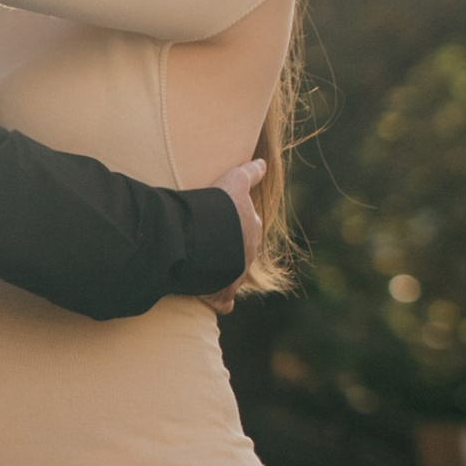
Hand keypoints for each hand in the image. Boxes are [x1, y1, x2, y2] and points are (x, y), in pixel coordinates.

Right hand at [208, 156, 266, 303]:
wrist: (202, 237)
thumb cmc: (215, 207)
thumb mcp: (233, 183)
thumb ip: (249, 173)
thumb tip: (264, 162)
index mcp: (251, 229)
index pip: (247, 229)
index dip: (234, 227)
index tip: (222, 227)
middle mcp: (248, 254)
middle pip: (241, 254)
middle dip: (231, 253)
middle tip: (210, 248)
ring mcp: (236, 276)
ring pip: (233, 278)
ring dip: (222, 276)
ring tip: (204, 271)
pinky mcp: (222, 294)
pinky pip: (223, 302)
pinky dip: (218, 302)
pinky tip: (208, 299)